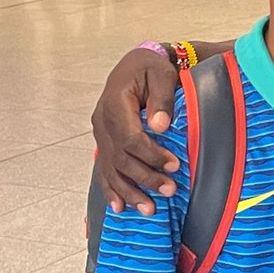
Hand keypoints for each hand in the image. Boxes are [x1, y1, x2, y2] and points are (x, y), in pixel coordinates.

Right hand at [91, 47, 180, 215]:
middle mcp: (102, 121)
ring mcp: (100, 132)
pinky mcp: (103, 140)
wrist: (136, 63)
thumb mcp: (161, 73)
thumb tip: (161, 127)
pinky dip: (111, 189)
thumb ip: (162, 98)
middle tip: (169, 190)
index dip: (151, 155)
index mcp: (115, 103)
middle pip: (120, 158)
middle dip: (145, 178)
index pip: (130, 138)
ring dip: (129, 191)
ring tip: (149, 209)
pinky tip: (119, 207)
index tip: (174, 166)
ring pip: (110, 168)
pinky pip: (104, 168)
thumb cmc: (150, 66)